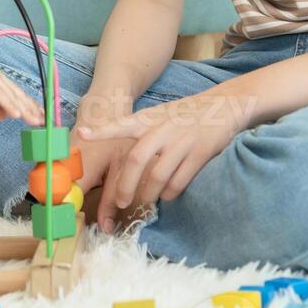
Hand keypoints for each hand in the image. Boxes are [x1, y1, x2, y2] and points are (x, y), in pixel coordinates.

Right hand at [0, 56, 44, 124]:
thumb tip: (4, 116)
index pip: (17, 95)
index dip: (29, 105)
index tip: (40, 115)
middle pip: (19, 96)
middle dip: (32, 109)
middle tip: (43, 120)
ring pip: (12, 97)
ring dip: (24, 109)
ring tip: (34, 120)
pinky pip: (0, 96)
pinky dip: (9, 105)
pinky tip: (17, 114)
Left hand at [77, 85, 257, 230]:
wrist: (224, 105)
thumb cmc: (185, 115)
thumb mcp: (160, 114)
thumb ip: (141, 131)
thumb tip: (120, 158)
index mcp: (150, 119)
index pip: (121, 124)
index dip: (102, 131)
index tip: (82, 134)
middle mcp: (163, 128)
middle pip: (136, 160)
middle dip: (126, 185)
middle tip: (121, 202)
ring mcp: (182, 141)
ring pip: (158, 176)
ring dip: (148, 194)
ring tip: (145, 202)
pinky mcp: (200, 153)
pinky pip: (179, 181)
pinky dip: (170, 194)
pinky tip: (167, 195)